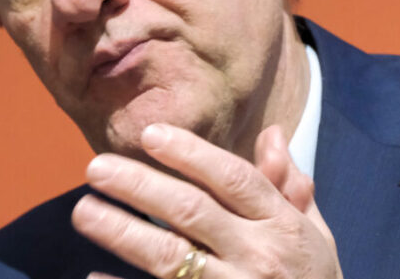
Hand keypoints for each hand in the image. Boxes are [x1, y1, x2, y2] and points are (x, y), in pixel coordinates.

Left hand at [71, 124, 341, 278]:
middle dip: (140, 186)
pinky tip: (93, 277)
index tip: (149, 135)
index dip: (192, 154)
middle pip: (192, 212)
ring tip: (84, 212)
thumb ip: (290, 188)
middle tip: (95, 168)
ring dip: (122, 232)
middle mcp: (258, 257)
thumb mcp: (316, 236)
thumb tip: (272, 133)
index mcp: (282, 227)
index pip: (235, 179)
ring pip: (170, 258)